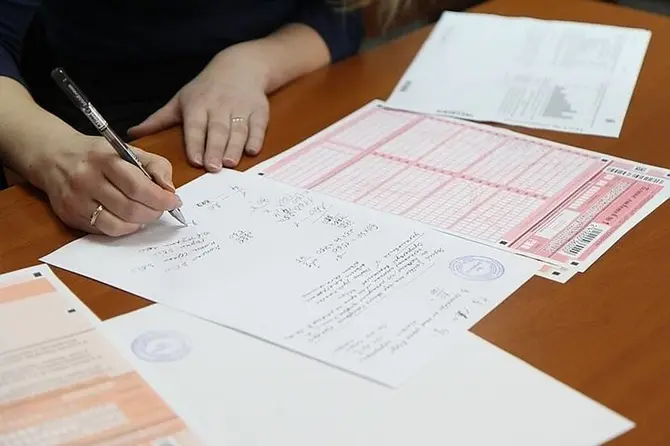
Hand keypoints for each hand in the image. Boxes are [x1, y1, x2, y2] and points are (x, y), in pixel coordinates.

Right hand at [39, 134, 181, 235]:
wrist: (54, 157)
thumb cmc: (98, 155)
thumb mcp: (129, 150)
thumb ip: (156, 166)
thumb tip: (169, 191)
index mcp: (105, 160)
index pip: (138, 186)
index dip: (160, 198)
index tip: (174, 201)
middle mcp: (87, 181)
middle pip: (130, 209)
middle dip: (153, 212)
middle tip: (160, 209)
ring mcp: (76, 201)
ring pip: (117, 225)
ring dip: (139, 223)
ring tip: (144, 213)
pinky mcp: (70, 217)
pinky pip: (104, 231)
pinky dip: (122, 228)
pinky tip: (126, 218)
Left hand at [128, 44, 270, 170]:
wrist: (240, 67)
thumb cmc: (206, 89)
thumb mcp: (180, 100)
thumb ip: (159, 120)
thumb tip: (132, 134)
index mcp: (197, 105)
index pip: (195, 126)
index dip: (195, 143)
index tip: (195, 160)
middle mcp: (219, 107)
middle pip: (217, 130)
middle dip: (215, 148)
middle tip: (213, 168)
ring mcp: (240, 108)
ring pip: (237, 130)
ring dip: (234, 147)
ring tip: (230, 162)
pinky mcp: (258, 111)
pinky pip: (258, 126)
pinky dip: (256, 138)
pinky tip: (252, 150)